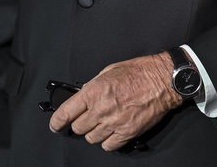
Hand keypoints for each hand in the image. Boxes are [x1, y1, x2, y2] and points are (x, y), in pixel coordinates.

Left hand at [49, 52, 181, 150]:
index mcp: (94, 91)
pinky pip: (108, 146)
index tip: (55, 125)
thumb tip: (83, 96)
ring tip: (101, 123)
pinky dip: (107, 141)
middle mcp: (102, 109)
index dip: (57, 121)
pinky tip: (111, 132)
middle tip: (86, 118)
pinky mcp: (127, 132)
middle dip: (79, 123)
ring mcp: (114, 123)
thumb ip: (93, 85)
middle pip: (78, 128)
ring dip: (93, 132)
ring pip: (92, 138)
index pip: (66, 112)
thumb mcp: (110, 71)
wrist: (161, 80)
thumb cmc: (139, 71)